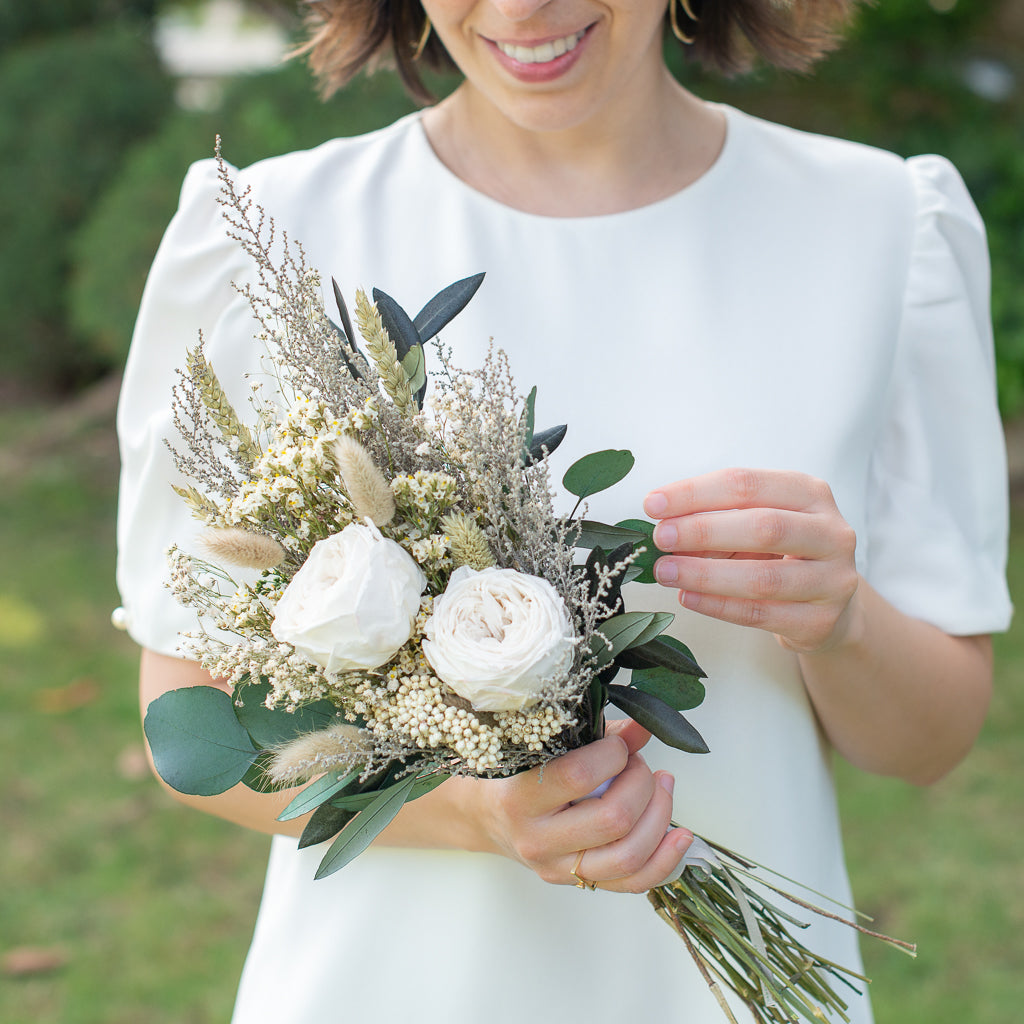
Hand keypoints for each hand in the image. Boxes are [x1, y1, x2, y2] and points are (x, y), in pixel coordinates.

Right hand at [475, 719, 692, 892]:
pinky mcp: (578, 884)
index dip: (612, 754)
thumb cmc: (515, 773)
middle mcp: (538, 840)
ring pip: (628, 856)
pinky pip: (633, 883)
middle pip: (613, 820)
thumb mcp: (544, 748)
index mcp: (519, 798)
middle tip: (640, 764)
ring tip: (664, 786)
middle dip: (641, 784)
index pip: (577, 777)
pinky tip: (681, 835)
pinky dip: (666, 860)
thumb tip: (644, 728)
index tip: (617, 744)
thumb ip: (595, 737)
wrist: (486, 818)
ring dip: (659, 816)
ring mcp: (559, 869)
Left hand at [644, 468, 859, 653]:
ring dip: (705, 574)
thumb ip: (717, 520)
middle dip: (703, 531)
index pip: (747, 484)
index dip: (696, 493)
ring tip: (665, 572)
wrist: (829, 606)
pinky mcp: (821, 621)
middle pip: (763, 527)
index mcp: (810, 493)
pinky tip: (688, 597)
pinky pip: (760, 613)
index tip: (653, 503)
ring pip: (763, 578)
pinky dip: (718, 605)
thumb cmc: (781, 554)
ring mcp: (833, 579)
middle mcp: (831, 532)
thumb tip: (664, 525)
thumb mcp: (756, 524)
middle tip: (660, 538)